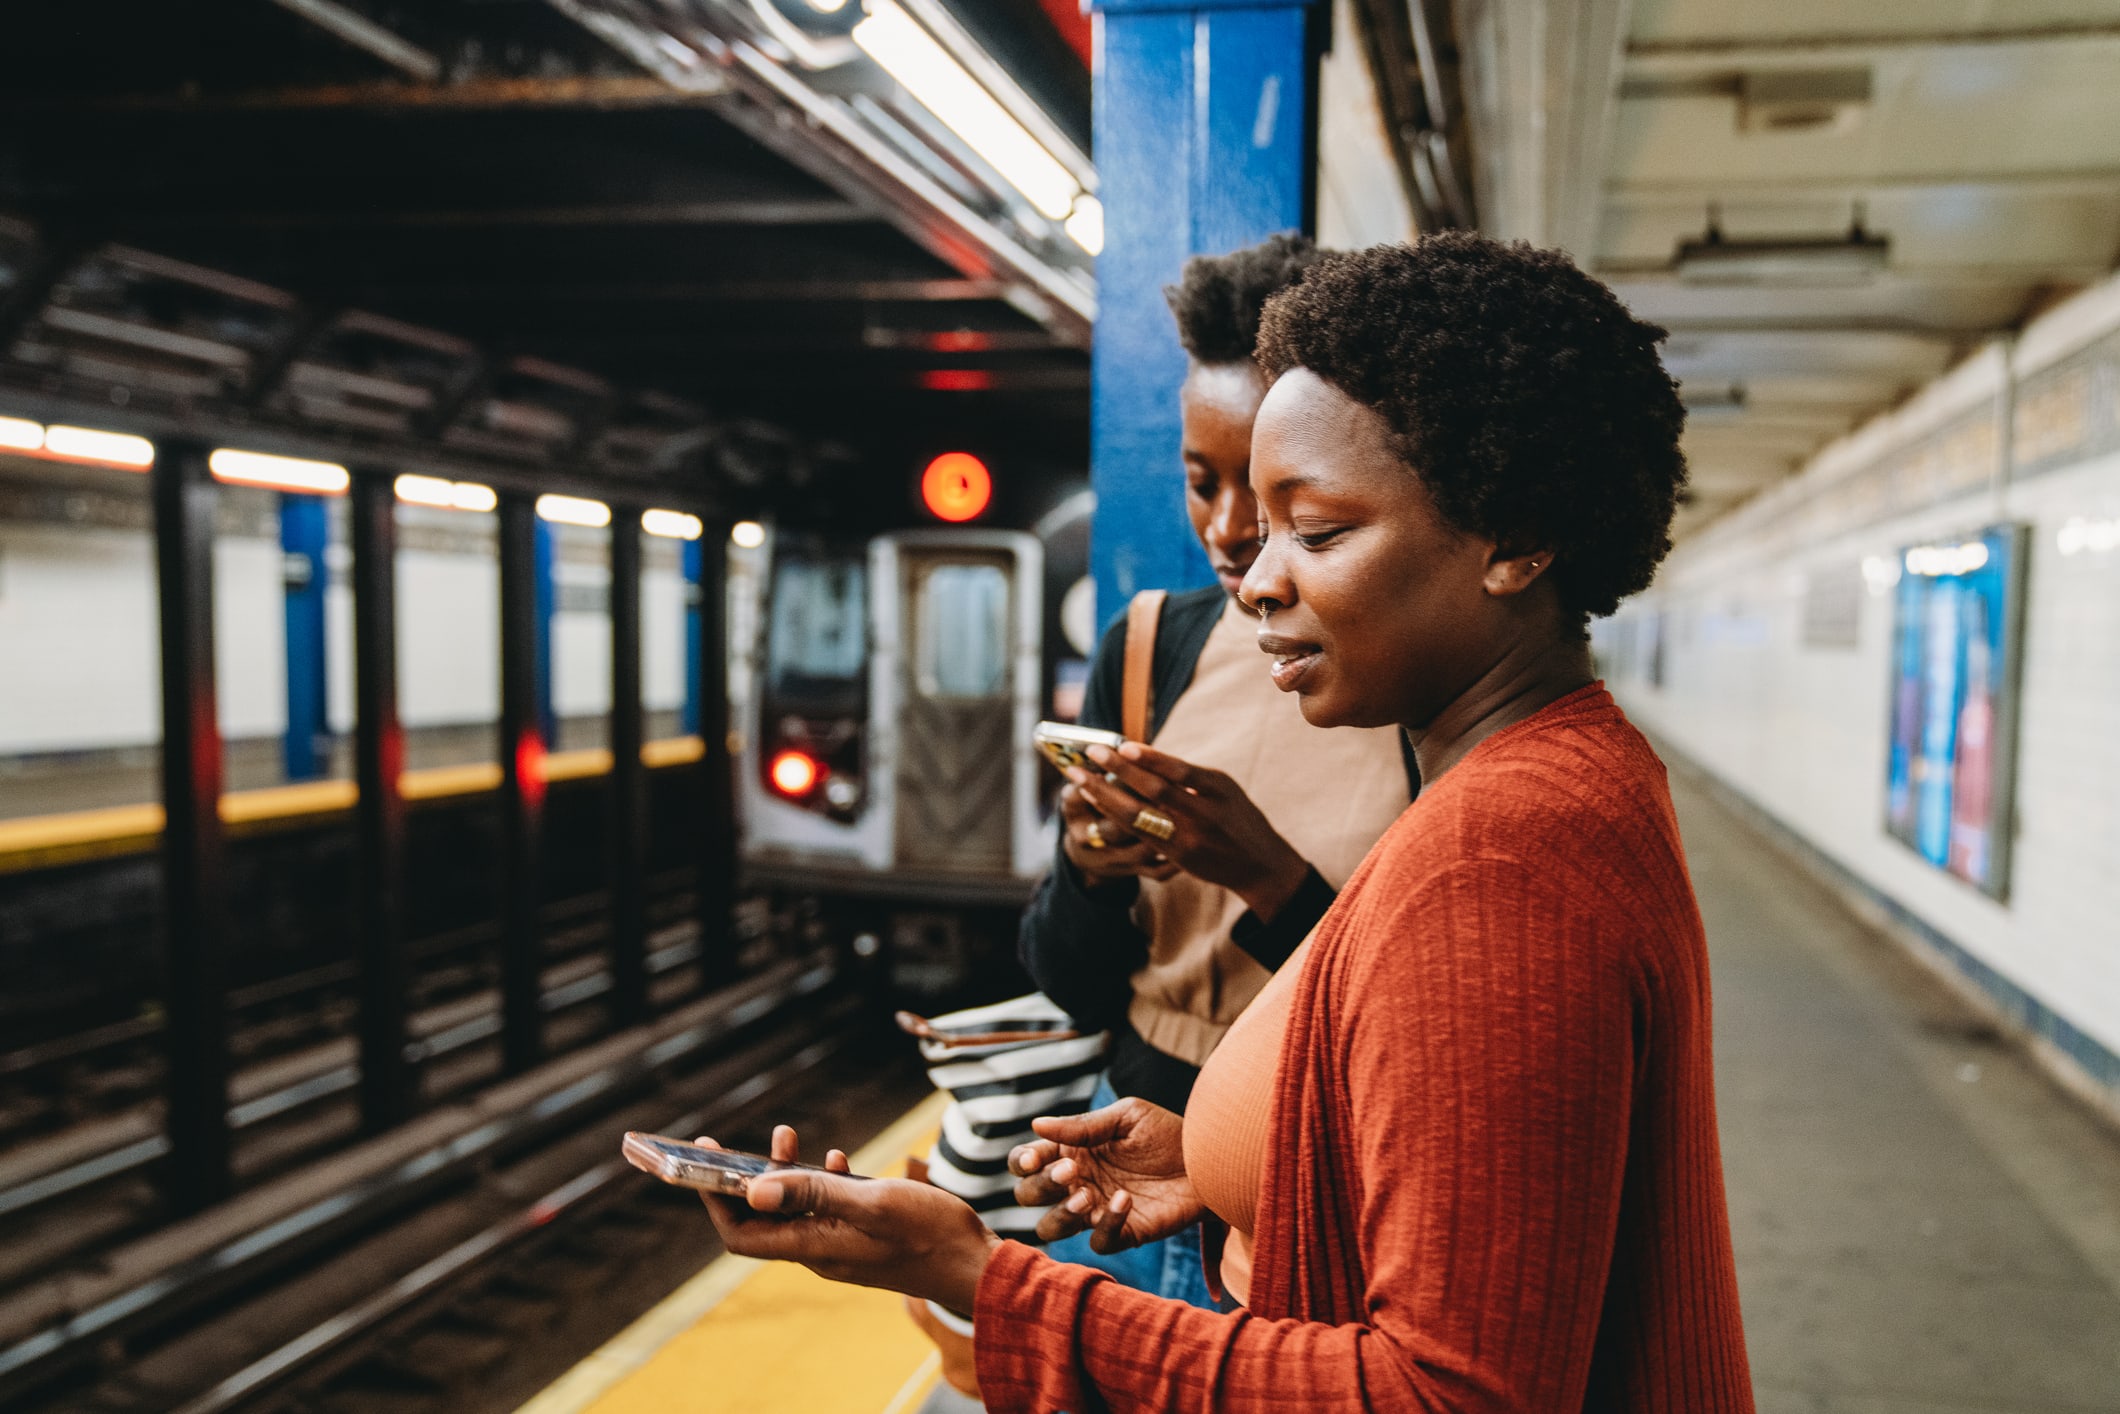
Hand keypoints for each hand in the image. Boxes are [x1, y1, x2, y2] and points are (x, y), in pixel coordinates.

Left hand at [692, 1124, 999, 1311]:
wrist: (975, 1264)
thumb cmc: (929, 1234)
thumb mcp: (872, 1203)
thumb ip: (815, 1194)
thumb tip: (753, 1189)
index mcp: (814, 1247)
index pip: (742, 1234)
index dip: (716, 1203)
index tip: (703, 1165)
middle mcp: (820, 1250)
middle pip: (763, 1218)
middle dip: (743, 1180)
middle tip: (727, 1144)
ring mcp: (841, 1244)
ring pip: (795, 1208)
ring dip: (784, 1174)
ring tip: (786, 1136)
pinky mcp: (861, 1235)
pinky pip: (825, 1208)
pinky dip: (821, 1181)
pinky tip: (836, 1158)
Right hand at [1007, 1098, 1201, 1252]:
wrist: (1211, 1157)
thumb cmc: (1167, 1132)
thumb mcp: (1126, 1117)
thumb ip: (1082, 1125)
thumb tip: (1035, 1124)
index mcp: (1070, 1152)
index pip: (1025, 1162)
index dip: (1023, 1162)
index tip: (1038, 1157)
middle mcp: (1076, 1183)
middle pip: (1028, 1196)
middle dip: (1041, 1185)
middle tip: (1072, 1169)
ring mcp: (1096, 1211)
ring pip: (1052, 1227)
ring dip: (1061, 1213)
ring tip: (1086, 1195)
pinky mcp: (1123, 1233)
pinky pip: (1098, 1242)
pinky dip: (1106, 1224)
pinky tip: (1125, 1201)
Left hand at [1069, 742, 1310, 920]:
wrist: (1259, 864)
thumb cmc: (1237, 817)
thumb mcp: (1224, 789)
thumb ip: (1190, 776)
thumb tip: (1144, 757)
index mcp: (1218, 789)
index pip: (1180, 771)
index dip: (1150, 758)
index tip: (1122, 745)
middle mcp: (1204, 814)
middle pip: (1154, 791)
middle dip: (1119, 770)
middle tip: (1091, 752)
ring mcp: (1189, 838)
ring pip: (1139, 815)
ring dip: (1105, 794)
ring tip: (1081, 777)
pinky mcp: (1177, 856)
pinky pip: (1138, 833)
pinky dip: (1115, 815)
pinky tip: (1096, 801)